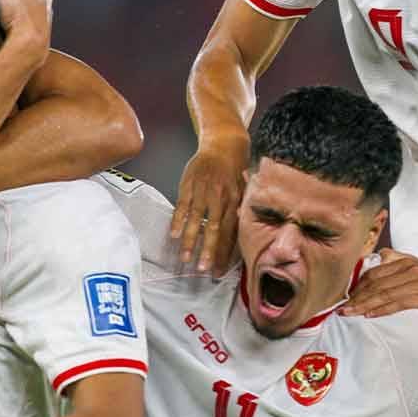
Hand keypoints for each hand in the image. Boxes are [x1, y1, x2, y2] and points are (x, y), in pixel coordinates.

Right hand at [170, 143, 246, 275]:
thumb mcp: (243, 191)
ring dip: (191, 240)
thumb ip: (238, 213)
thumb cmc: (234, 172)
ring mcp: (204, 191)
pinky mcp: (189, 184)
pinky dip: (178, 220)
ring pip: (197, 219)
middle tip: (203, 269)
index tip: (218, 271)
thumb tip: (239, 237)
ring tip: (186, 258)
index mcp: (235, 203)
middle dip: (209, 251)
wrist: (223, 145)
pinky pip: (183, 205)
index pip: (230, 233)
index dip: (224, 253)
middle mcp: (220, 198)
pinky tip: (174, 235)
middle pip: (215, 229)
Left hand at [342, 249, 417, 318]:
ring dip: (364, 304)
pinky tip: (369, 314)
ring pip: (383, 294)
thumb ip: (398, 261)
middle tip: (341, 308)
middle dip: (356, 297)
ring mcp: (417, 282)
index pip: (374, 274)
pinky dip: (381, 309)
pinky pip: (398, 303)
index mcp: (405, 263)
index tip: (345, 296)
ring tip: (350, 313)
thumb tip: (379, 256)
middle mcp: (409, 270)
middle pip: (375, 283)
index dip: (357, 285)